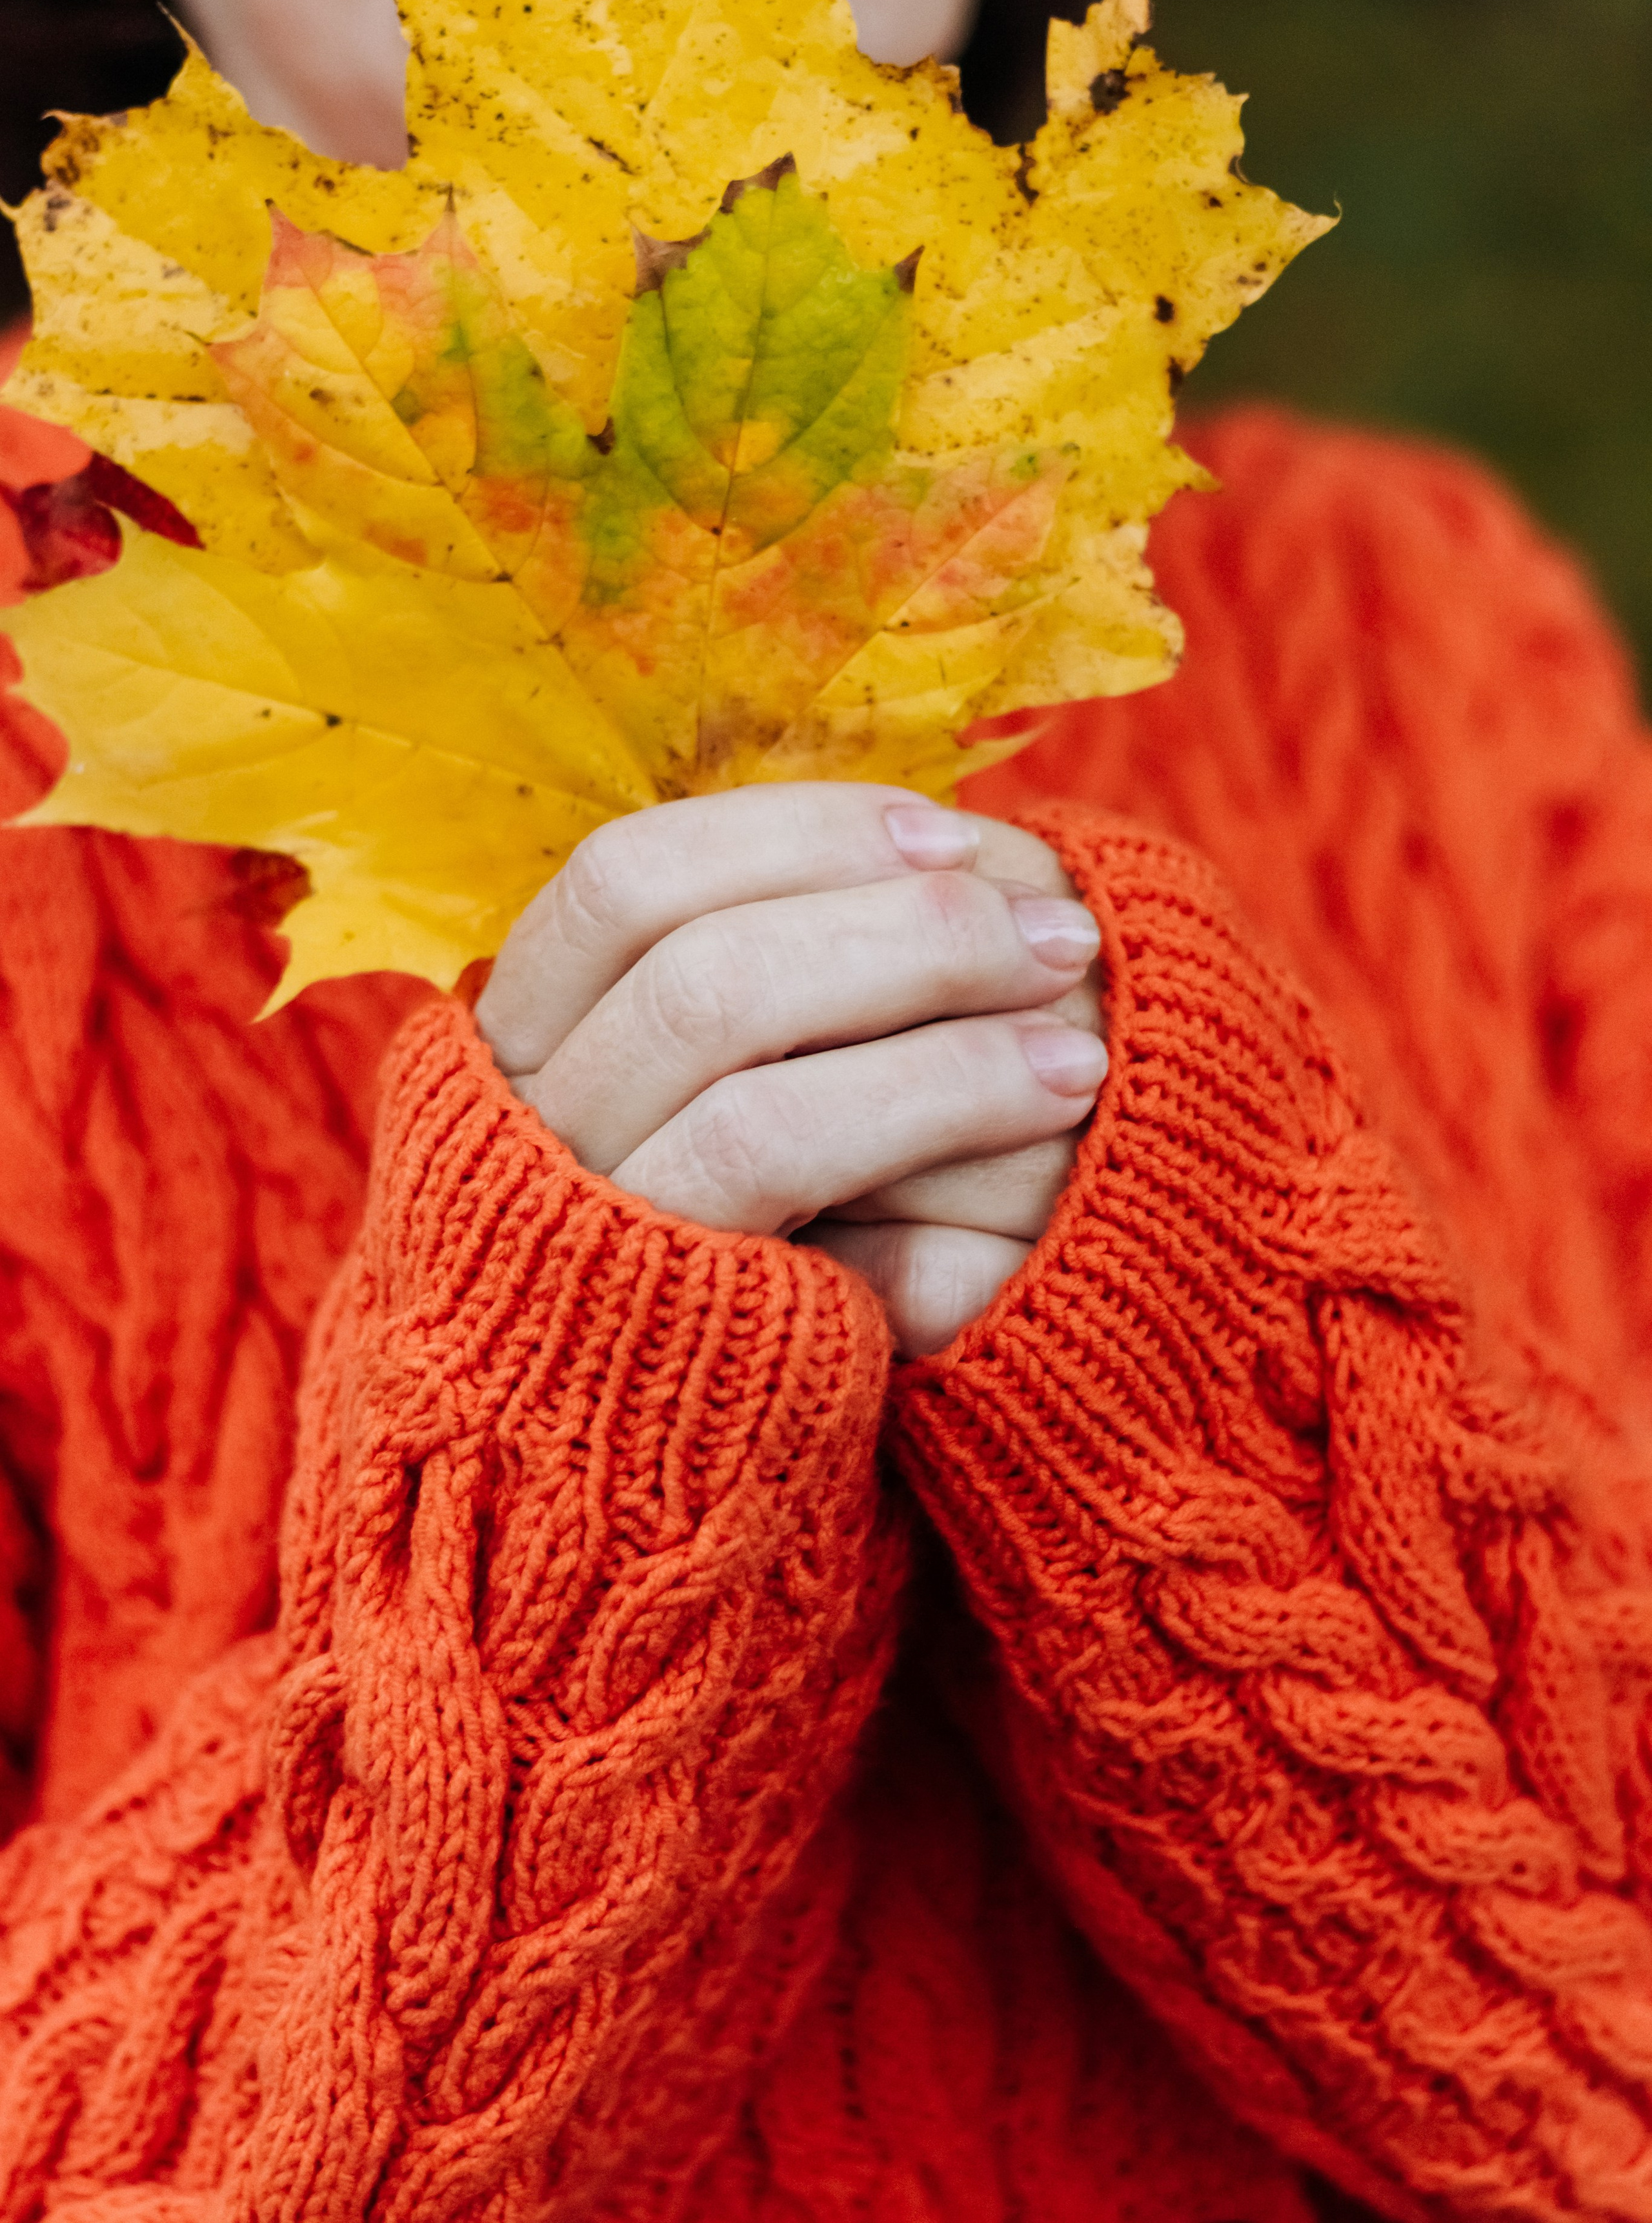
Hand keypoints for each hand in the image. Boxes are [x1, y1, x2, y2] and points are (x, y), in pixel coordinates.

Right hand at [474, 784, 1104, 1353]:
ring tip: (1083, 1009)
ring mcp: (564, 1200)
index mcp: (519, 1049)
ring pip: (719, 1004)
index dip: (786, 833)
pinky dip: (927, 1084)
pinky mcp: (643, 1291)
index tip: (943, 831)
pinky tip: (1053, 1089)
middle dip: (892, 906)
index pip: (625, 876)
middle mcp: (515, 1114)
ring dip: (927, 976)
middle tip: (1061, 925)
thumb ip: (769, 1006)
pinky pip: (768, 1136)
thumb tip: (911, 848)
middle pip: (683, 927)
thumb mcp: (735, 1133)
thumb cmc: (749, 1305)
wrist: (669, 1528)